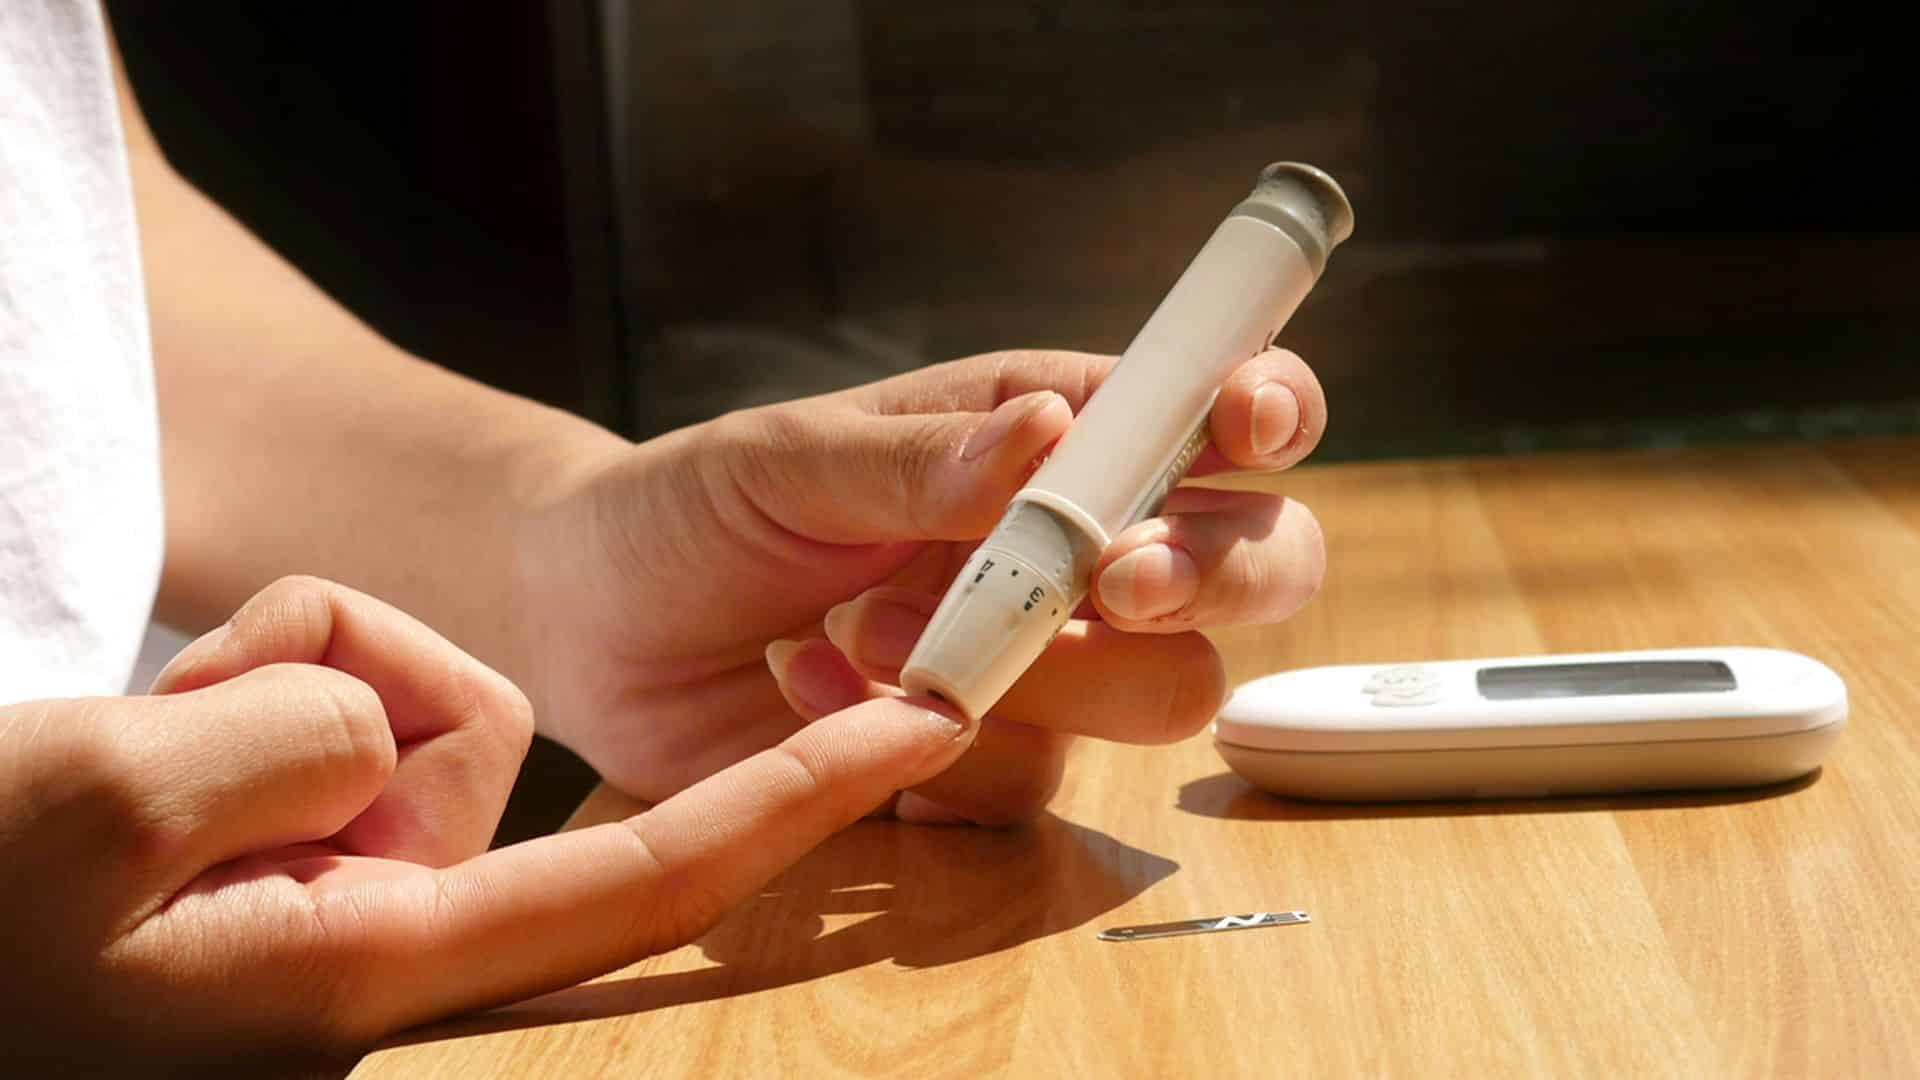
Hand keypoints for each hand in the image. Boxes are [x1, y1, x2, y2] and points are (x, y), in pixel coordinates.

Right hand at [0, 576, 973, 1066]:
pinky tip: (145, 750)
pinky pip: (330, 709)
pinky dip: (243, 691)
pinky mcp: (305, 857)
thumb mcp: (103, 803)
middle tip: (169, 726)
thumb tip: (390, 723)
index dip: (803, 794)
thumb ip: (299, 741)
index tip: (929, 725)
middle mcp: (392, 942)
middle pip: (480, 736)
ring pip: (395, 703)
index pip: (652, 870)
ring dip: (271, 682)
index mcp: (378, 968)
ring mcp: (346, 900)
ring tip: (134, 749)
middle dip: (361, 679)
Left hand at [521, 348, 1326, 823]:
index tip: (1246, 429)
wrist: (593, 632)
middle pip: (1253, 564)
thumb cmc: (693, 506)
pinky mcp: (981, 765)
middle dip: (1210, 573)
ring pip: (1163, 690)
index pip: (1209, 411)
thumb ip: (922, 459)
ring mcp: (1042, 666)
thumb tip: (1052, 431)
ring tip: (873, 633)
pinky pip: (1026, 787)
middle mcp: (1075, 550)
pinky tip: (817, 694)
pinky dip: (929, 750)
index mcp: (1048, 435)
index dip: (1265, 412)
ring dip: (1038, 669)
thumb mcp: (788, 458)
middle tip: (1113, 581)